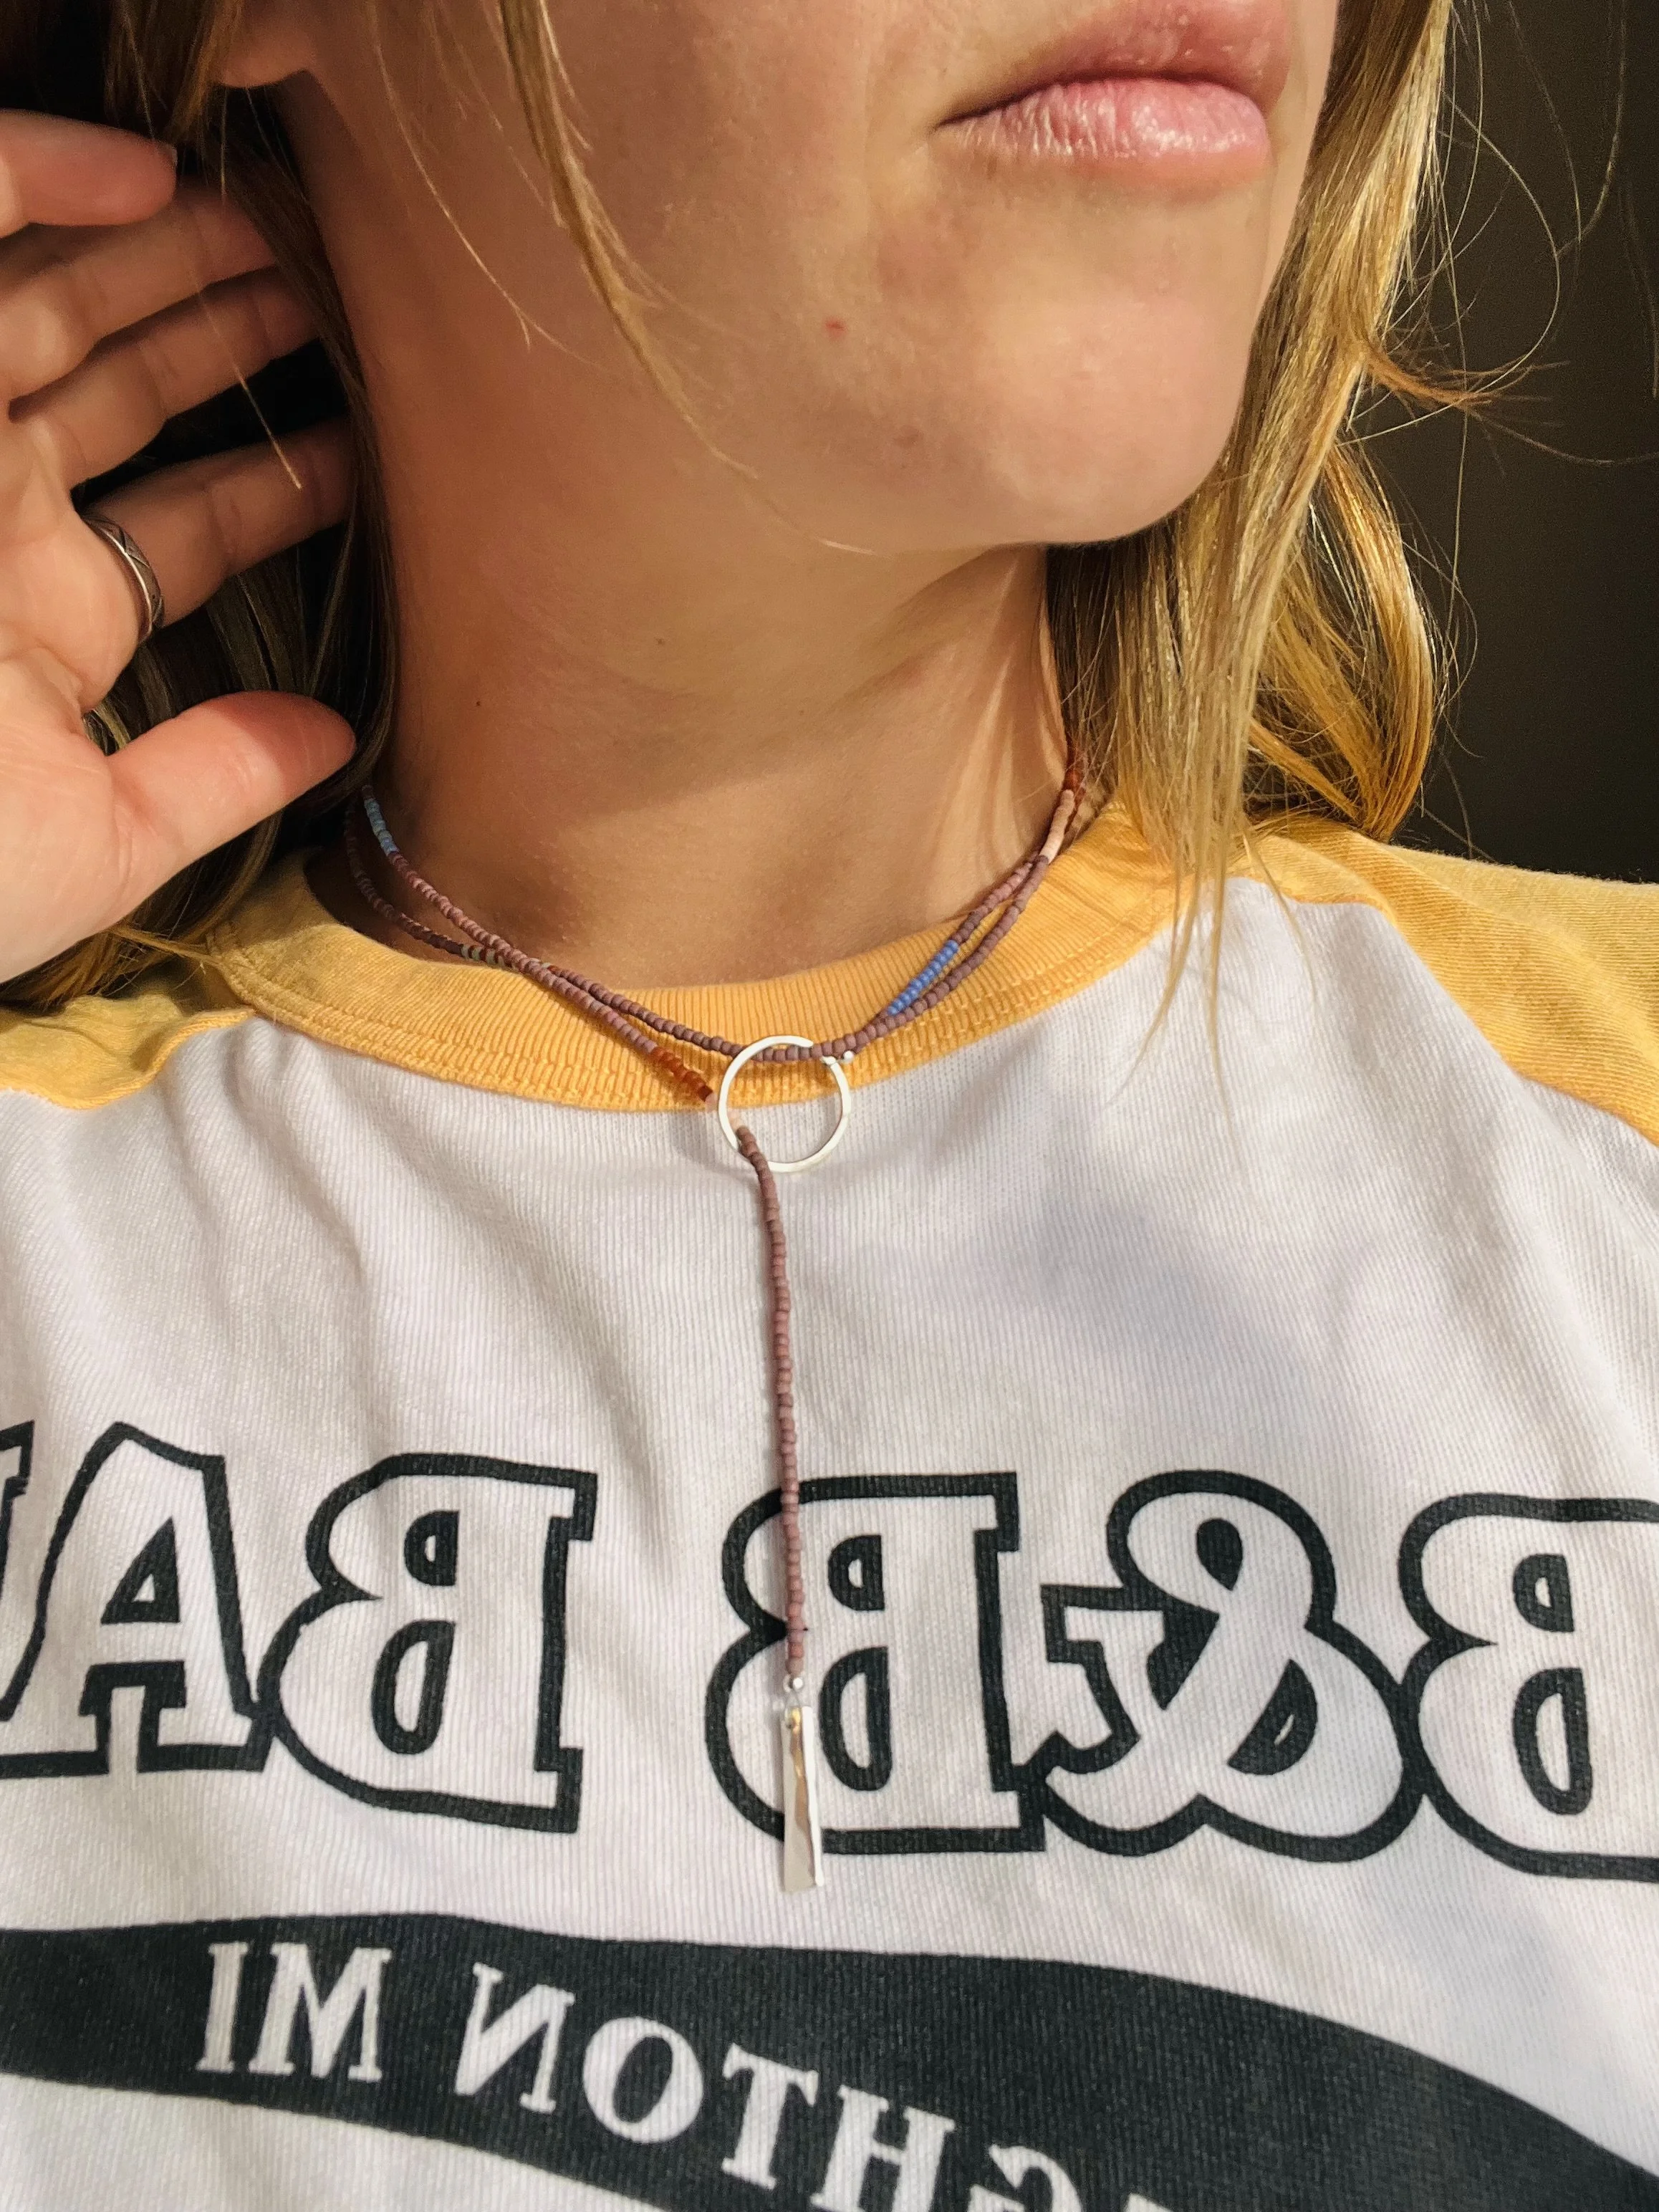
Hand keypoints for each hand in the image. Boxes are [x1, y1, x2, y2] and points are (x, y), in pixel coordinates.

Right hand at [0, 112, 352, 986]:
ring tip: (278, 225)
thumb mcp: (92, 839)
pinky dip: (38, 182)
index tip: (373, 453)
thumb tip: (336, 744)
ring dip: (162, 258)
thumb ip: (211, 780)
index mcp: (47, 616)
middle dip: (219, 336)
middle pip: (121, 389)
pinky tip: (148, 173)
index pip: (189, 525)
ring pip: (54, 302)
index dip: (281, 483)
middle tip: (330, 291)